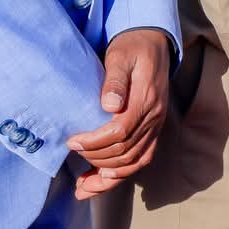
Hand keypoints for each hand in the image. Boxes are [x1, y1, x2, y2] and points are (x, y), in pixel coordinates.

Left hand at [68, 27, 172, 198]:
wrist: (153, 43)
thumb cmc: (132, 48)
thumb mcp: (120, 55)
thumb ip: (115, 79)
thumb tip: (109, 105)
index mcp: (147, 99)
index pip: (121, 131)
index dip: (95, 142)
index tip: (72, 141)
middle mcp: (154, 117)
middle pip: (125, 151)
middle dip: (96, 158)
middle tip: (72, 152)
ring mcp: (156, 126)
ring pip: (133, 162)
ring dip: (107, 177)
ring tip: (82, 185)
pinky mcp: (152, 130)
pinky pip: (140, 160)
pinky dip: (120, 175)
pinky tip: (100, 181)